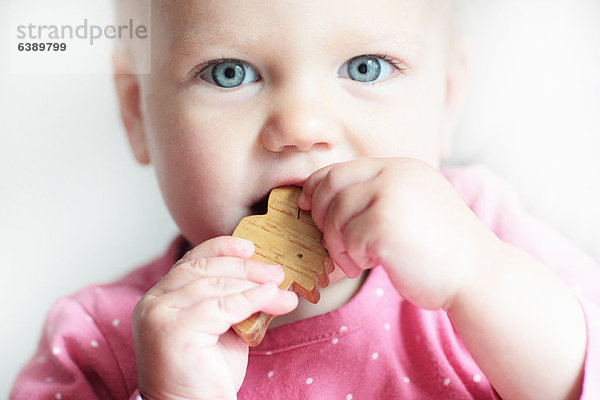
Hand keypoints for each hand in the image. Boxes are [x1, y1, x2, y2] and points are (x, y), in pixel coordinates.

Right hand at [132, 236, 297, 399]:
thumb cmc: (207, 374)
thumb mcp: (222, 326)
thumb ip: (232, 299)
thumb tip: (268, 277)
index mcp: (160, 298)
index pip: (191, 261)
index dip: (221, 248)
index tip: (250, 246)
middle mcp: (153, 303)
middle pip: (203, 268)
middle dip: (244, 267)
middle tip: (277, 272)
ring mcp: (159, 315)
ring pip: (214, 286)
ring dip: (254, 284)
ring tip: (280, 289)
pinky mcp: (172, 330)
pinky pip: (221, 306)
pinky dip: (251, 299)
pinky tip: (271, 298)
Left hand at [299, 157, 499, 309]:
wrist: (478, 275)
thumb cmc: (440, 248)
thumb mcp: (411, 206)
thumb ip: (376, 196)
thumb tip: (322, 199)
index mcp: (400, 167)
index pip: (341, 168)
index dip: (317, 188)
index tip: (308, 207)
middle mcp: (395, 174)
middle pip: (331, 185)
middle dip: (320, 214)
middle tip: (331, 239)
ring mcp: (390, 197)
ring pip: (335, 215)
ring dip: (337, 243)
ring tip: (356, 260)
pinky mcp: (384, 225)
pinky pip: (346, 239)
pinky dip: (349, 257)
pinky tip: (370, 264)